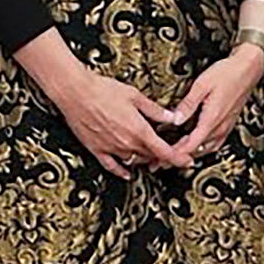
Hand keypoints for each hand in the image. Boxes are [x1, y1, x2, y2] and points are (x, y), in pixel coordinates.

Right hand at [51, 68, 194, 179]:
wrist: (76, 92)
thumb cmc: (102, 90)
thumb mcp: (135, 95)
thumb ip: (155, 110)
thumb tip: (172, 117)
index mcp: (139, 130)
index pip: (164, 151)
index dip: (178, 158)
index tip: (187, 162)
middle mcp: (126, 143)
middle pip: (150, 157)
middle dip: (161, 156)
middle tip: (167, 152)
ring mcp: (111, 148)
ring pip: (134, 161)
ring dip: (143, 160)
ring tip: (149, 156)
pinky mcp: (97, 149)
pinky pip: (112, 166)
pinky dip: (121, 171)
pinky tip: (126, 173)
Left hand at [172, 47, 263, 158]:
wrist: (247, 69)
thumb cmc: (228, 73)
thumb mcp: (202, 85)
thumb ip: (188, 104)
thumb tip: (175, 119)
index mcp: (212, 118)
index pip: (191, 144)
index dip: (175, 153)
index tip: (162, 158)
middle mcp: (220, 126)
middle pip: (197, 150)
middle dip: (178, 157)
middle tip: (161, 161)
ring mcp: (225, 127)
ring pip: (206, 149)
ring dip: (189, 154)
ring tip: (173, 156)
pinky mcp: (227, 124)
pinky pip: (213, 143)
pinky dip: (201, 148)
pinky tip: (194, 146)